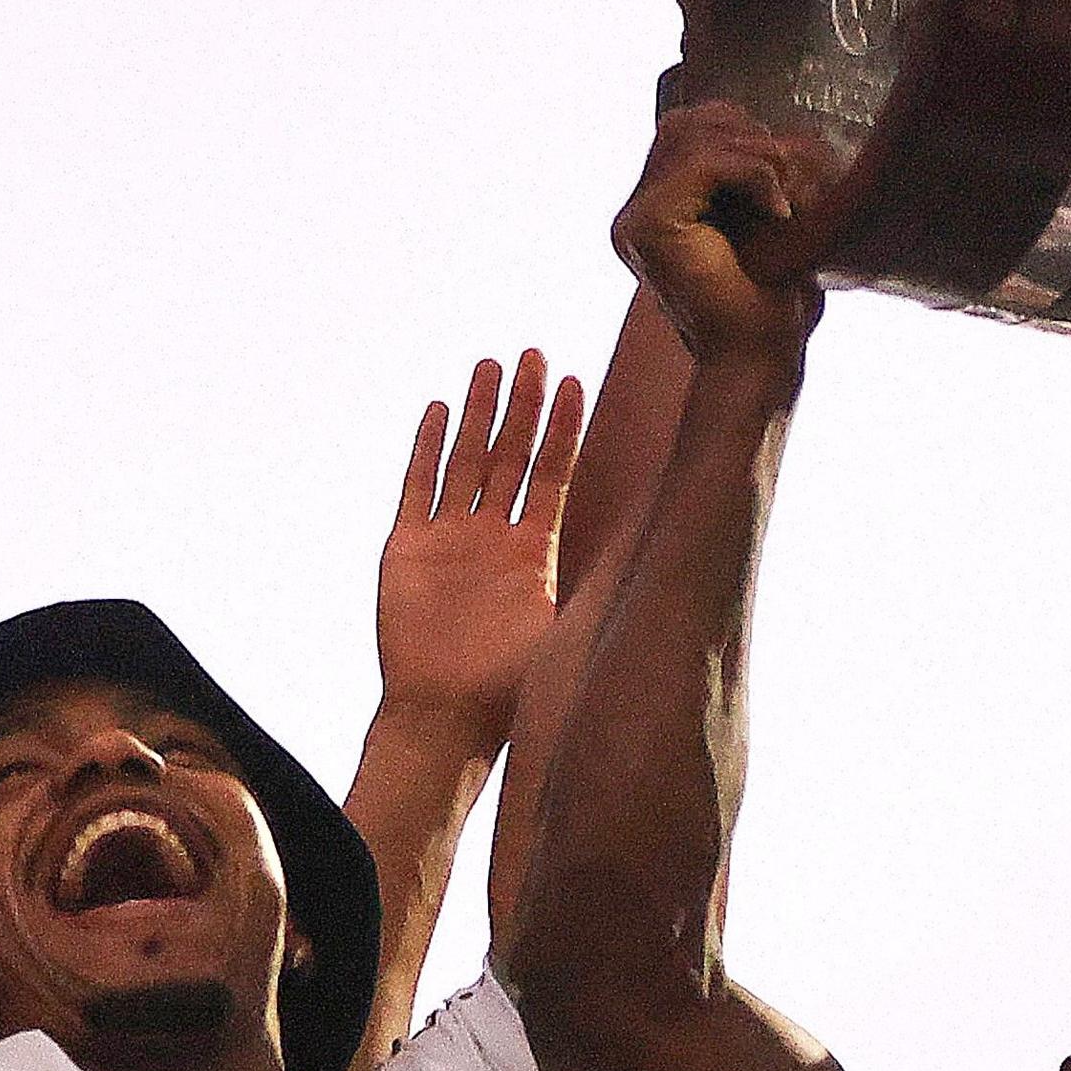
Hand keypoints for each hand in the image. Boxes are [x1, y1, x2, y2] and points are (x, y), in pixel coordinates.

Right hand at [381, 351, 582, 749]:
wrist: (445, 717)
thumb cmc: (507, 687)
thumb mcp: (564, 632)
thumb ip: (598, 594)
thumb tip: (665, 570)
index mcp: (532, 552)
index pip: (552, 475)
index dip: (563, 430)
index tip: (577, 382)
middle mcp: (492, 536)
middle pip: (511, 455)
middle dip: (524, 404)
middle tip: (535, 352)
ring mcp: (448, 538)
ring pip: (467, 459)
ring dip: (480, 412)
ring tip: (493, 363)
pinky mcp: (406, 549)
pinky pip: (418, 487)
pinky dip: (428, 448)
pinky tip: (440, 408)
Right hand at [612, 102, 825, 360]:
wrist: (759, 360)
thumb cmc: (772, 304)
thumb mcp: (768, 224)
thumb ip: (755, 175)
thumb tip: (777, 133)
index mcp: (658, 210)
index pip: (690, 129)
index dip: (743, 133)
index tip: (788, 175)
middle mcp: (636, 213)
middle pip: (687, 123)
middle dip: (750, 138)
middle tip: (793, 181)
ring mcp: (636, 219)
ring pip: (696, 137)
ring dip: (759, 158)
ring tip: (789, 199)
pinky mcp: (650, 225)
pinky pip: (705, 163)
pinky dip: (754, 175)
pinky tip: (779, 211)